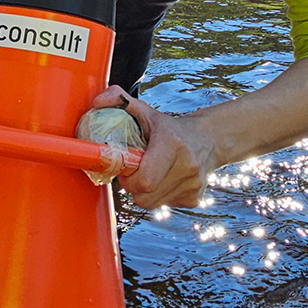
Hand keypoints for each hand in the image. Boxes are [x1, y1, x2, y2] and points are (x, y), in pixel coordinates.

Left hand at [92, 86, 219, 207]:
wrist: (209, 140)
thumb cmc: (169, 128)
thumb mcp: (146, 112)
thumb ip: (119, 101)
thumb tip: (98, 101)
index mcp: (172, 144)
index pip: (143, 180)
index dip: (129, 178)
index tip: (128, 166)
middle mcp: (187, 166)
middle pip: (144, 196)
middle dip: (133, 186)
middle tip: (135, 171)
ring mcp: (193, 185)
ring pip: (152, 204)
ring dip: (144, 192)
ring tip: (149, 173)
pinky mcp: (195, 198)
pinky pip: (164, 205)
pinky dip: (159, 196)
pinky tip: (163, 180)